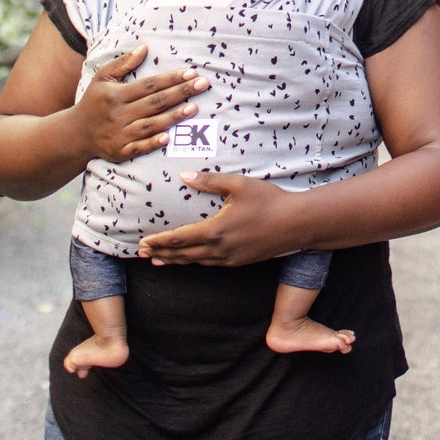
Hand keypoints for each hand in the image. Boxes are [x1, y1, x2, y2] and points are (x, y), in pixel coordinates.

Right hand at [75, 45, 209, 163]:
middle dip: (180, 93)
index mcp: (115, 95)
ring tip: (194, 107)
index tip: (191, 72)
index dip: (170, 79)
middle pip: (154, 103)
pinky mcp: (120, 151)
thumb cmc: (94, 102)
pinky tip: (169, 137)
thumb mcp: (102, 79)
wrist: (76, 134)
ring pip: (151, 125)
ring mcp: (120, 134)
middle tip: (202, 84)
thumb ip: (122, 63)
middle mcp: (118, 114)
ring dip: (173, 117)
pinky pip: (139, 148)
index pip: (149, 85)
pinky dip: (153, 143)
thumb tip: (144, 48)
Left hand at [138, 171, 291, 266]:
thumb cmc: (269, 201)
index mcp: (215, 231)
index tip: (142, 242)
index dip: (158, 241)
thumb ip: (209, 181)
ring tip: (160, 260)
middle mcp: (219, 249)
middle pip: (183, 254)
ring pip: (196, 262)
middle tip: (143, 254)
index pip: (178, 239)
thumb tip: (183, 176)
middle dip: (161, 253)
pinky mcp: (240, 262)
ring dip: (176, 260)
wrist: (297, 224)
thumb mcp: (239, 185)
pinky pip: (210, 264)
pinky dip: (195, 262)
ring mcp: (230, 259)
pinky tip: (191, 259)